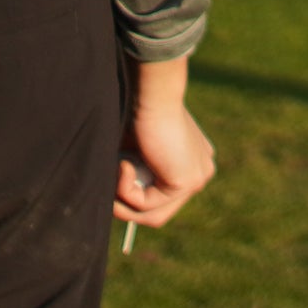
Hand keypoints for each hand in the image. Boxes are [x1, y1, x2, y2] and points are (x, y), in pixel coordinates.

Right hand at [115, 56, 215, 228]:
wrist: (150, 93)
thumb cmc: (137, 112)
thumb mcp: (134, 150)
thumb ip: (133, 175)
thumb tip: (114, 205)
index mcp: (192, 162)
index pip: (162, 199)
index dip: (133, 199)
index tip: (111, 185)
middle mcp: (200, 171)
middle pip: (159, 213)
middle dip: (126, 207)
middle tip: (106, 190)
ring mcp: (197, 179)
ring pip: (152, 215)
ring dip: (122, 202)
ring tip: (112, 175)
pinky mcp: (187, 182)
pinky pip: (145, 204)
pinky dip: (124, 189)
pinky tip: (122, 164)